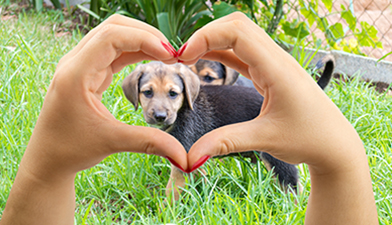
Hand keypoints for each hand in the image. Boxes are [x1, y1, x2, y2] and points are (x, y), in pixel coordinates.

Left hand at [1, 15, 186, 223]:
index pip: (112, 37)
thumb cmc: (71, 149)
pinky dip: (134, 51)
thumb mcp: (112, 142)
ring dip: (141, 41)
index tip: (170, 56)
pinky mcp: (87, 72)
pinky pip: (113, 51)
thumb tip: (184, 157)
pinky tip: (151, 60)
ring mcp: (80, 65)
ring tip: (166, 56)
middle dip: (146, 35)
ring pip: (113, 36)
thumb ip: (150, 142)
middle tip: (171, 54)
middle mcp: (75, 62)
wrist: (48, 158)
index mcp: (75, 73)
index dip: (145, 40)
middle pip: (113, 27)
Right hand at [178, 12, 377, 223]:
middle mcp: (277, 59)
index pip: (238, 33)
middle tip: (182, 55)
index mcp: (277, 68)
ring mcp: (274, 63)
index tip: (183, 56)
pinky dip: (221, 51)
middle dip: (206, 34)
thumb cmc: (308, 139)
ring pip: (240, 35)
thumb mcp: (265, 139)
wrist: (334, 143)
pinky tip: (204, 59)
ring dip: (212, 40)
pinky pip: (242, 52)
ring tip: (188, 57)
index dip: (206, 37)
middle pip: (237, 25)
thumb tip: (191, 158)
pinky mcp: (271, 72)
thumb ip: (225, 143)